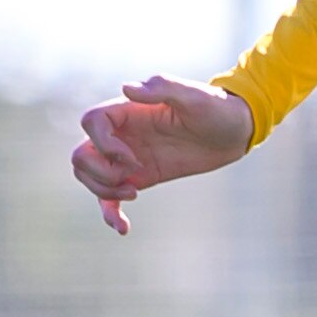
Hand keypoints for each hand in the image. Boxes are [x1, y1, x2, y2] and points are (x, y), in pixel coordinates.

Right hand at [71, 75, 258, 233]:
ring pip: (90, 176)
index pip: (90, 122)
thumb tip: (126, 89)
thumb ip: (162, 88)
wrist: (234, 131)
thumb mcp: (195, 95)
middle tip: (133, 177)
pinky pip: (111, 197)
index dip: (103, 143)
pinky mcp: (140, 177)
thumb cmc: (216, 107)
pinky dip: (110, 213)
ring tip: (135, 193)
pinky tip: (123, 228)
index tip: (134, 157)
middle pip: (82, 154)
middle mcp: (123, 134)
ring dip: (103, 192)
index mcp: (129, 110)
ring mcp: (129, 157)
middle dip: (99, 172)